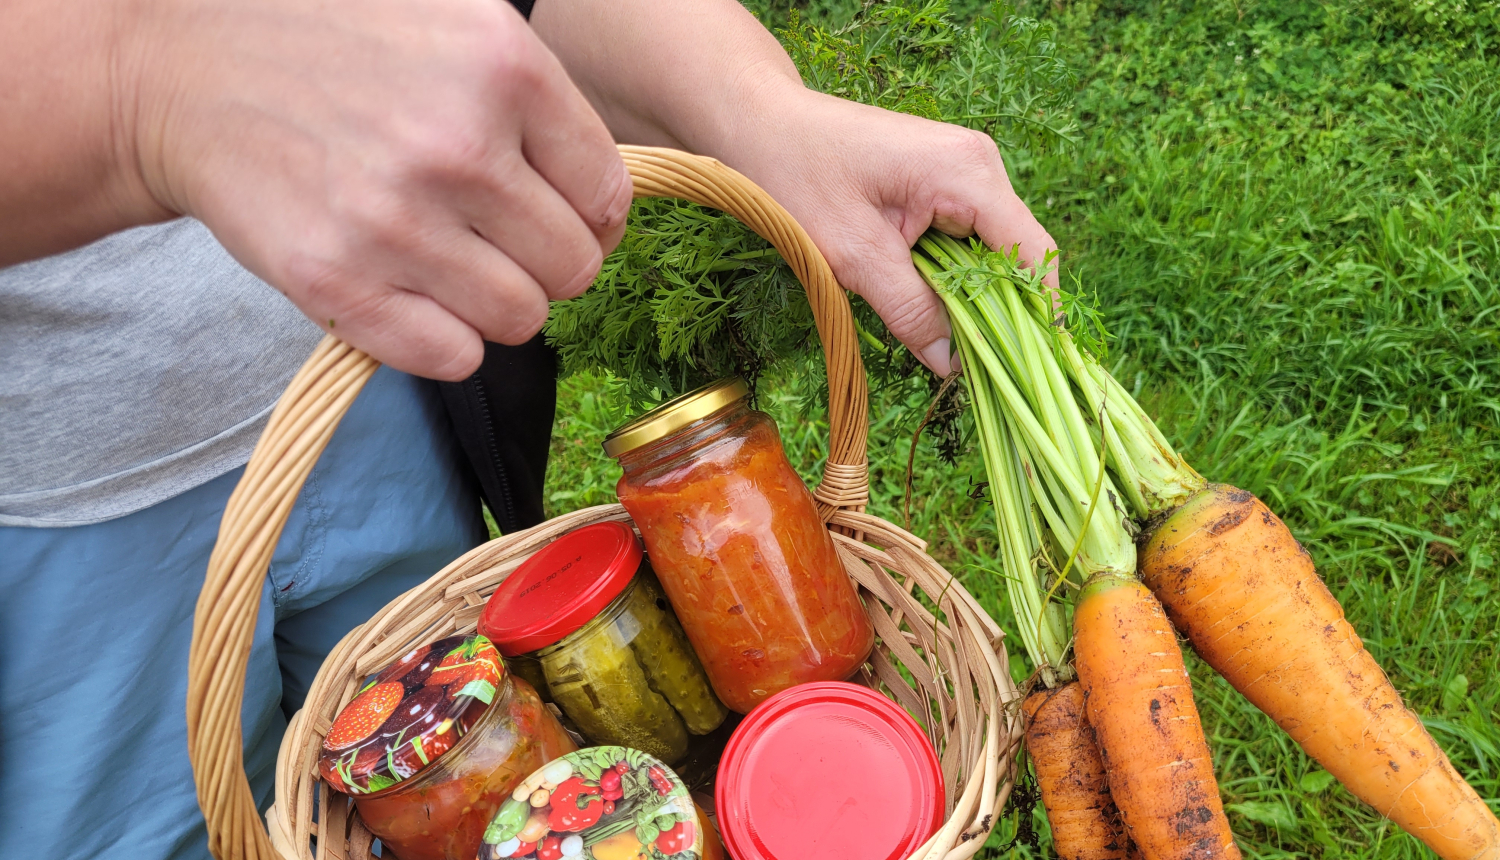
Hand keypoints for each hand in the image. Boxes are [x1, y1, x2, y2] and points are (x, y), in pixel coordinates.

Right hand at [124, 0, 631, 379]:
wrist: (185, 71)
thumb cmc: (336, 47)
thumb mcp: (456, 22)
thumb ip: (540, 101)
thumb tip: (607, 205)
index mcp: (504, 68)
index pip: (607, 197)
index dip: (589, 219)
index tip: (554, 215)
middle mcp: (458, 146)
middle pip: (572, 268)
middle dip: (542, 263)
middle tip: (493, 238)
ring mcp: (396, 220)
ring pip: (520, 319)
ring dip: (494, 303)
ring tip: (448, 260)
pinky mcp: (337, 282)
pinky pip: (452, 357)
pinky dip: (444, 339)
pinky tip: (412, 291)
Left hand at [722, 87, 1058, 376]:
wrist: (761, 125)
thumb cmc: (798, 176)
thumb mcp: (853, 256)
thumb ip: (910, 310)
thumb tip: (953, 365)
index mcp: (968, 172)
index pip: (1031, 252)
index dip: (1035, 312)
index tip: (1023, 366)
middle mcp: (978, 165)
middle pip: (1016, 254)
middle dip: (1000, 311)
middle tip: (973, 367)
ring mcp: (962, 171)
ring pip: (989, 252)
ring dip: (972, 297)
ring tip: (950, 346)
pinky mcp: (940, 183)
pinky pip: (964, 241)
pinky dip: (952, 277)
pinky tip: (930, 308)